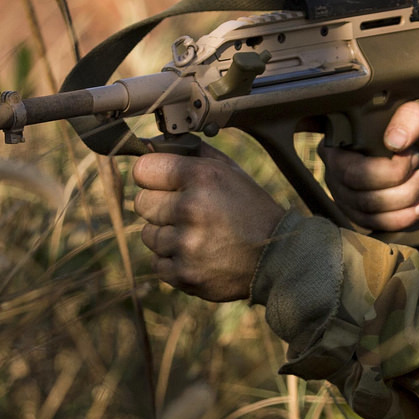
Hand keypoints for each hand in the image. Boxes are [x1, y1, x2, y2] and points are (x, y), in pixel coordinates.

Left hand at [130, 142, 283, 301]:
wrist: (277, 258)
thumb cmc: (251, 210)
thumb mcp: (231, 172)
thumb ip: (193, 154)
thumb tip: (153, 144)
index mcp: (202, 176)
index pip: (142, 169)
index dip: (152, 175)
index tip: (161, 182)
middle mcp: (191, 208)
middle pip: (141, 202)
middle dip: (159, 205)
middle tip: (185, 211)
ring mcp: (186, 244)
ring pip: (147, 235)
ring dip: (166, 234)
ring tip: (196, 235)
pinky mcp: (184, 273)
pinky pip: (157, 262)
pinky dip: (172, 260)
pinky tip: (197, 254)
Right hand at [319, 101, 418, 232]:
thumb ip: (413, 116)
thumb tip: (394, 142)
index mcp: (343, 135)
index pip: (344, 156)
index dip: (378, 165)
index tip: (409, 155)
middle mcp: (336, 165)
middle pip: (356, 182)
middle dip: (396, 178)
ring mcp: (343, 193)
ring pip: (367, 206)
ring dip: (404, 196)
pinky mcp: (357, 216)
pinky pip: (374, 224)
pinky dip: (403, 217)